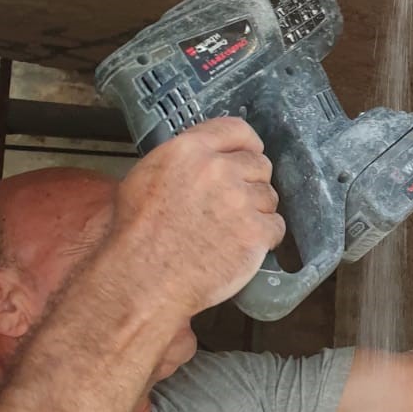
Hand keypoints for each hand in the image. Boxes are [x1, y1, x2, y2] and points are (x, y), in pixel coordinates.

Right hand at [107, 119, 285, 311]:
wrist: (142, 282)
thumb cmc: (136, 237)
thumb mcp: (146, 178)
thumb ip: (184, 160)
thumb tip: (208, 157)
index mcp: (188, 151)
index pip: (236, 129)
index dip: (246, 144)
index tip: (248, 155)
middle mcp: (218, 169)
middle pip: (259, 164)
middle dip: (250, 183)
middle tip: (231, 206)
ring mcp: (241, 200)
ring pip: (269, 196)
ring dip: (256, 213)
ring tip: (228, 232)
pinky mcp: (256, 232)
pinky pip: (276, 227)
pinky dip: (263, 239)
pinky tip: (238, 248)